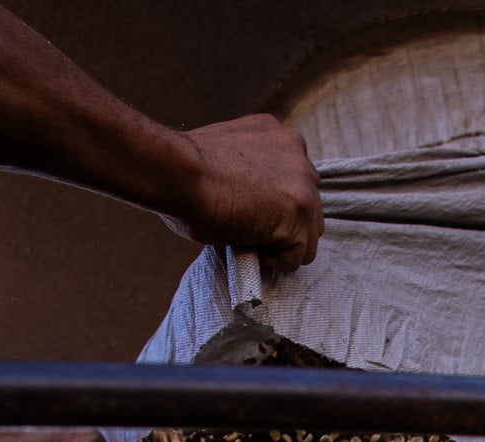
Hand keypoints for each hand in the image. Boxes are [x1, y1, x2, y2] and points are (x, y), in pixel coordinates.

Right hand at [164, 114, 322, 271]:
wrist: (174, 172)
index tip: (249, 210)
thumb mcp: (226, 156)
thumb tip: (254, 202)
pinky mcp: (300, 214)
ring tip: (246, 237)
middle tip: (248, 228)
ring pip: (309, 234)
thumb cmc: (182, 170)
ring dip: (280, 243)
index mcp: (279, 137)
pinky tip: (248, 245)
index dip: (274, 203)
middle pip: (309, 207)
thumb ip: (251, 171)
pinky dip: (274, 261)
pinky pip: (297, 256)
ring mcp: (303, 184)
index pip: (295, 181)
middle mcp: (298, 154)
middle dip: (283, 224)